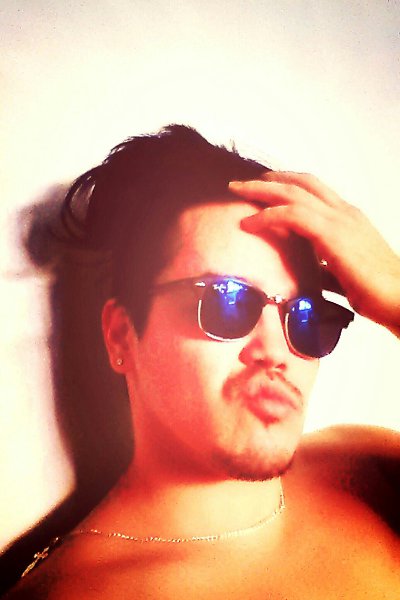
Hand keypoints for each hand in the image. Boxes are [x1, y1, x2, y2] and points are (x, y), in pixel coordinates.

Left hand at [229, 171, 399, 336]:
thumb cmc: (376, 292)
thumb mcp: (343, 273)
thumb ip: (324, 267)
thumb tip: (306, 273)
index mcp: (348, 218)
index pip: (314, 190)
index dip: (287, 184)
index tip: (264, 187)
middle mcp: (344, 212)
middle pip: (300, 182)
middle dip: (269, 179)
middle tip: (242, 183)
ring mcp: (339, 219)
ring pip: (292, 192)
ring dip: (260, 190)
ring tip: (236, 191)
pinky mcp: (332, 233)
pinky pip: (291, 215)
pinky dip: (266, 216)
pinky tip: (248, 223)